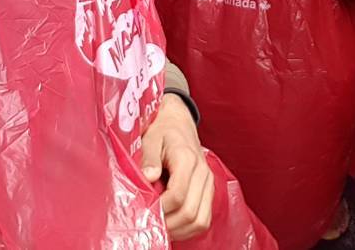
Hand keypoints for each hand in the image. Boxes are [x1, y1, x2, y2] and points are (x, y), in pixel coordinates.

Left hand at [140, 93, 213, 240]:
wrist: (179, 122)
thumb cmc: (162, 130)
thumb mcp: (150, 138)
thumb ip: (149, 158)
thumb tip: (149, 178)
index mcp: (186, 159)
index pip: (178, 195)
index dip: (161, 209)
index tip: (145, 210)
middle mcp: (202, 173)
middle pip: (190, 212)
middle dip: (168, 224)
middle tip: (150, 225)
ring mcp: (208, 183)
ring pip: (200, 220)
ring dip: (180, 230)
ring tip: (161, 228)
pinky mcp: (209, 190)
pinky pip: (204, 219)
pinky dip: (189, 229)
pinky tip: (174, 226)